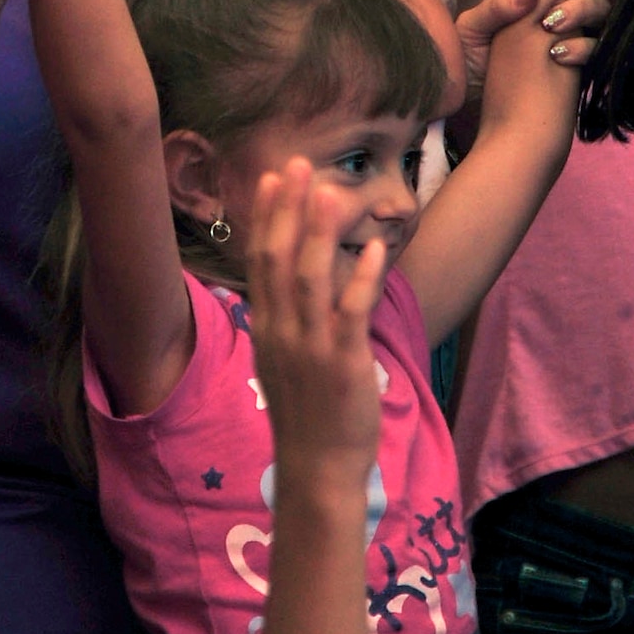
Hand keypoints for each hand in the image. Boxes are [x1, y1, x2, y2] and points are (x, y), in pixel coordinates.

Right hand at [247, 159, 383, 488]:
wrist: (317, 469)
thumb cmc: (307, 416)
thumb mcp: (285, 363)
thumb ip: (286, 322)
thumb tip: (290, 286)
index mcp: (267, 329)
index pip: (261, 261)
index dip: (266, 217)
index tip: (272, 179)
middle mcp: (282, 332)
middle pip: (278, 259)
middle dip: (287, 209)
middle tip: (295, 164)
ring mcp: (310, 348)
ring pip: (309, 279)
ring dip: (318, 232)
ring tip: (329, 191)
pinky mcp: (342, 364)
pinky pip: (350, 313)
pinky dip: (360, 279)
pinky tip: (372, 250)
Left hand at [455, 0, 608, 101]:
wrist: (466, 95)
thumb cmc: (466, 52)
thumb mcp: (473, 25)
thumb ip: (499, 6)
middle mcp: (556, 4)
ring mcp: (568, 32)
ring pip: (599, 9)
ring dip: (584, 9)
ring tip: (552, 24)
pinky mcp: (573, 61)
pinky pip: (593, 49)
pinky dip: (582, 49)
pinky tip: (558, 54)